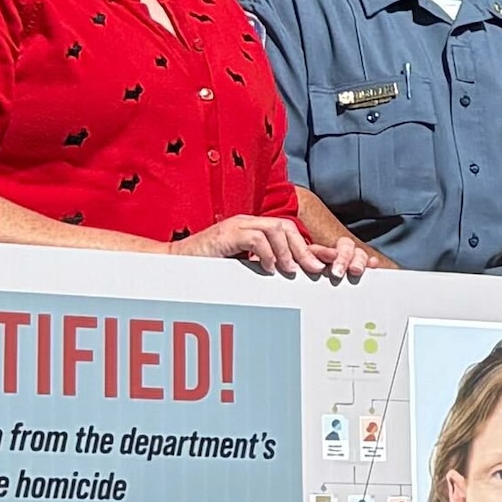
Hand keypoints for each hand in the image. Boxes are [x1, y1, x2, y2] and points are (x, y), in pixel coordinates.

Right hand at [175, 215, 366, 281]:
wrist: (176, 263)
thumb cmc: (208, 268)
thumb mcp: (242, 267)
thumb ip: (264, 267)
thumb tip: (290, 279)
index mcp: (255, 229)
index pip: (289, 232)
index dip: (308, 246)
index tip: (325, 264)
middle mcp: (248, 223)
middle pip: (287, 226)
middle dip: (304, 248)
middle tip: (314, 270)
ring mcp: (237, 225)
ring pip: (276, 228)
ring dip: (288, 251)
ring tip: (292, 271)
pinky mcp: (226, 233)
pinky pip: (256, 237)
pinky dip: (267, 253)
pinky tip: (269, 269)